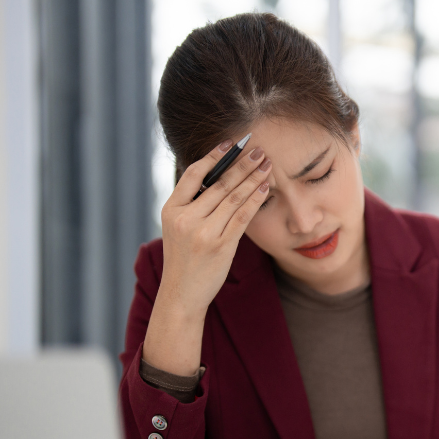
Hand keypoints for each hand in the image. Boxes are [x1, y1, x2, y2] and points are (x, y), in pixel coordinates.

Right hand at [143, 140, 271, 375]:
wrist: (182, 294)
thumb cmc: (184, 259)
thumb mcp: (178, 228)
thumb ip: (193, 205)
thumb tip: (219, 179)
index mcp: (171, 210)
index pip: (193, 175)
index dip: (213, 157)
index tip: (230, 144)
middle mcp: (186, 218)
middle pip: (219, 184)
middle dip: (241, 164)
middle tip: (258, 149)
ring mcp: (203, 232)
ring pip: (233, 197)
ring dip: (252, 178)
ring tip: (267, 164)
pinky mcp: (221, 245)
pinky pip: (242, 216)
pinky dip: (255, 199)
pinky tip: (265, 187)